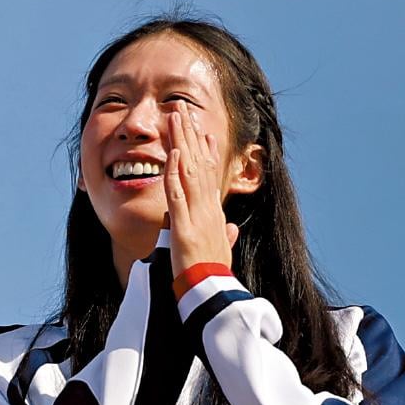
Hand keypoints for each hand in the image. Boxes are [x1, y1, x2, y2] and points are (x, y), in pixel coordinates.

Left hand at [163, 109, 239, 278]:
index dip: (207, 152)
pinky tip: (172, 155)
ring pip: (189, 171)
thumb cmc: (214, 274)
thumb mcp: (222, 251)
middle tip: (182, 110)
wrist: (212, 294)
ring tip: (175, 119)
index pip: (211, 175)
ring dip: (182, 143)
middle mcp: (208, 208)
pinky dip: (175, 174)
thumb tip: (232, 228)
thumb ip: (225, 236)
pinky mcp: (184, 227)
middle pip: (200, 164)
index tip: (204, 132)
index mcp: (214, 213)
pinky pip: (178, 196)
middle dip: (190, 135)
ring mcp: (197, 215)